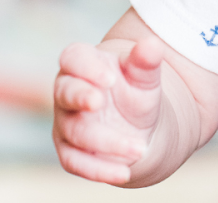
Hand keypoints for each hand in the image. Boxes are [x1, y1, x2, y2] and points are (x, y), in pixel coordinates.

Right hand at [52, 37, 166, 184]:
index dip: (86, 67)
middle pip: (65, 92)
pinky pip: (76, 162)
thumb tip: (152, 45)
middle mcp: (68, 92)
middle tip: (98, 102)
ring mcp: (66, 122)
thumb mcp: (145, 77)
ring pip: (75, 131)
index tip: (109, 77)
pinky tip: (124, 173)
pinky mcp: (69, 151)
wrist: (135, 123)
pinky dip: (99, 169)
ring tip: (139, 147)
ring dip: (106, 141)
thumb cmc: (134, 89)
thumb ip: (146, 62)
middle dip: (80, 97)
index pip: (74, 58)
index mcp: (83, 64)